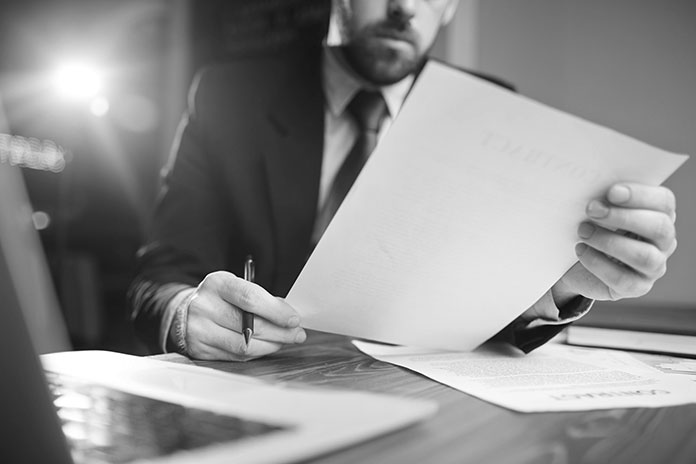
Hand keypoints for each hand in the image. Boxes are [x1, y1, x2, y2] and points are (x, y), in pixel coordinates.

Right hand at [182, 271, 305, 360]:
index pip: (249, 298)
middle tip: (297, 334)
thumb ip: (261, 299)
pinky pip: (236, 356)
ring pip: (244, 345)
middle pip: (249, 325)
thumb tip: (289, 316)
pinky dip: (257, 352)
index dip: (275, 311)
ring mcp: (200, 331)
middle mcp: (204, 307)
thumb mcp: (236, 287)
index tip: (294, 319)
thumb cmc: (220, 298)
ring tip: (284, 341)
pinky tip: (266, 346)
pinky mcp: (200, 350)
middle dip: (280, 332)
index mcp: (217, 284)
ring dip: (271, 345)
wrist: (185, 311)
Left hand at [554, 182, 676, 304]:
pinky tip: (581, 251)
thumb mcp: (598, 211)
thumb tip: (594, 190)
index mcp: (659, 214)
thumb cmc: (592, 228)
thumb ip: (604, 199)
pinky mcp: (637, 287)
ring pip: (644, 256)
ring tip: (583, 231)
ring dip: (609, 241)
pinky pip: (623, 279)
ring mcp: (654, 267)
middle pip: (659, 227)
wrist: (576, 264)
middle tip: (591, 209)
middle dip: (623, 217)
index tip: (611, 192)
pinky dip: (598, 264)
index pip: (664, 202)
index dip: (640, 195)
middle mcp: (663, 241)